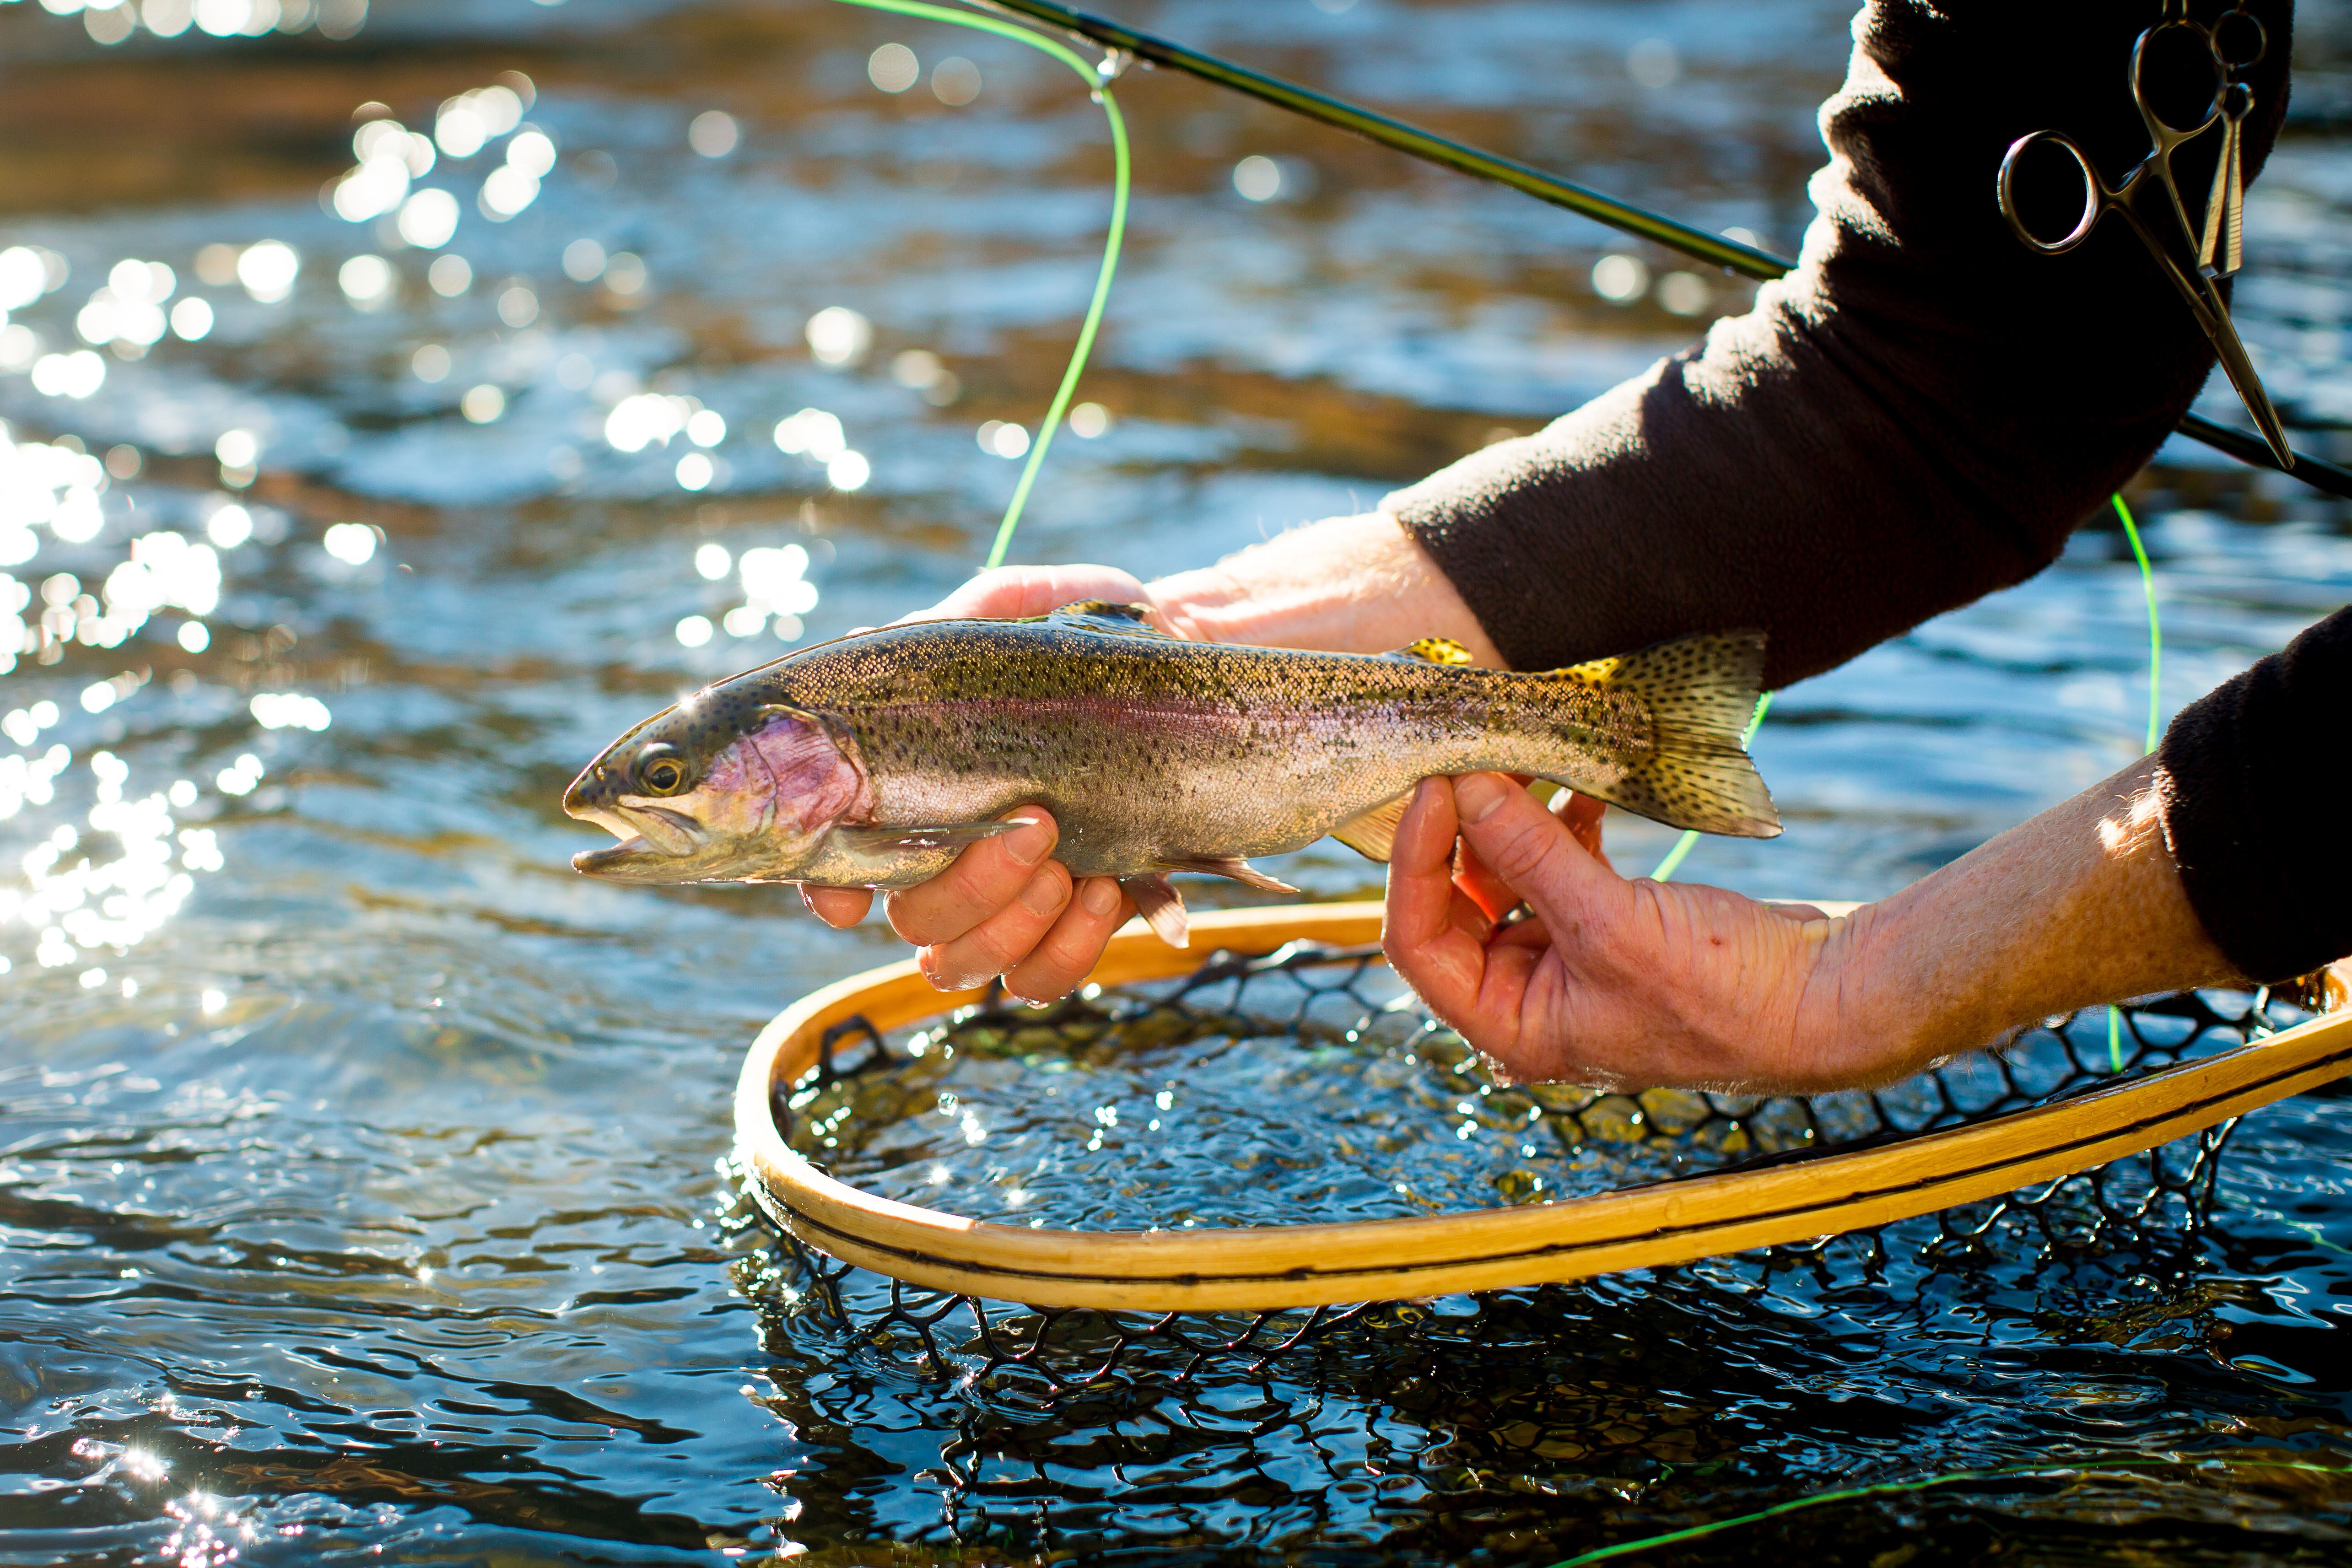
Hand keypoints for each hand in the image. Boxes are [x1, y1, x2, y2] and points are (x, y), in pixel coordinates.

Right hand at [802, 511, 1505, 996]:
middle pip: (913, 915)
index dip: (829, 880)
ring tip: (1088, 871)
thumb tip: (978, 632)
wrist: (1208, 690)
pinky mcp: (1073, 921)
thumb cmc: (1114, 645)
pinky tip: (1124, 900)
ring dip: (1023, 925)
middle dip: (971, 886)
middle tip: (1041, 830)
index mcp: (922, 781)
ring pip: (969, 960)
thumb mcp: (1051, 606)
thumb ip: (1007, 602)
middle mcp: (952, 847)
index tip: (847, 890)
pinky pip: (1047, 974)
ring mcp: (1011, 895)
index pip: (841, 850)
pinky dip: (1077, 947)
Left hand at [1383, 773, 1867, 1092]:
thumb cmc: (1723, 995)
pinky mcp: (1609, 928)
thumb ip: (1531, 852)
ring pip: (1507, 878)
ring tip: (1523, 755)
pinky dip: (1564, 824)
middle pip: (1454, 905)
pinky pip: (1560, 867)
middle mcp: (1529, 1002)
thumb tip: (1465, 785)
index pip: (1417, 944)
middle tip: (1465, 756)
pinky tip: (1581, 782)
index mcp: (1511, 1027)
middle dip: (1459, 831)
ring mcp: (1568, 964)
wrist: (1826, 999)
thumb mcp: (1611, 923)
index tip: (1433, 787)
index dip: (1413, 863)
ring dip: (1512, 818)